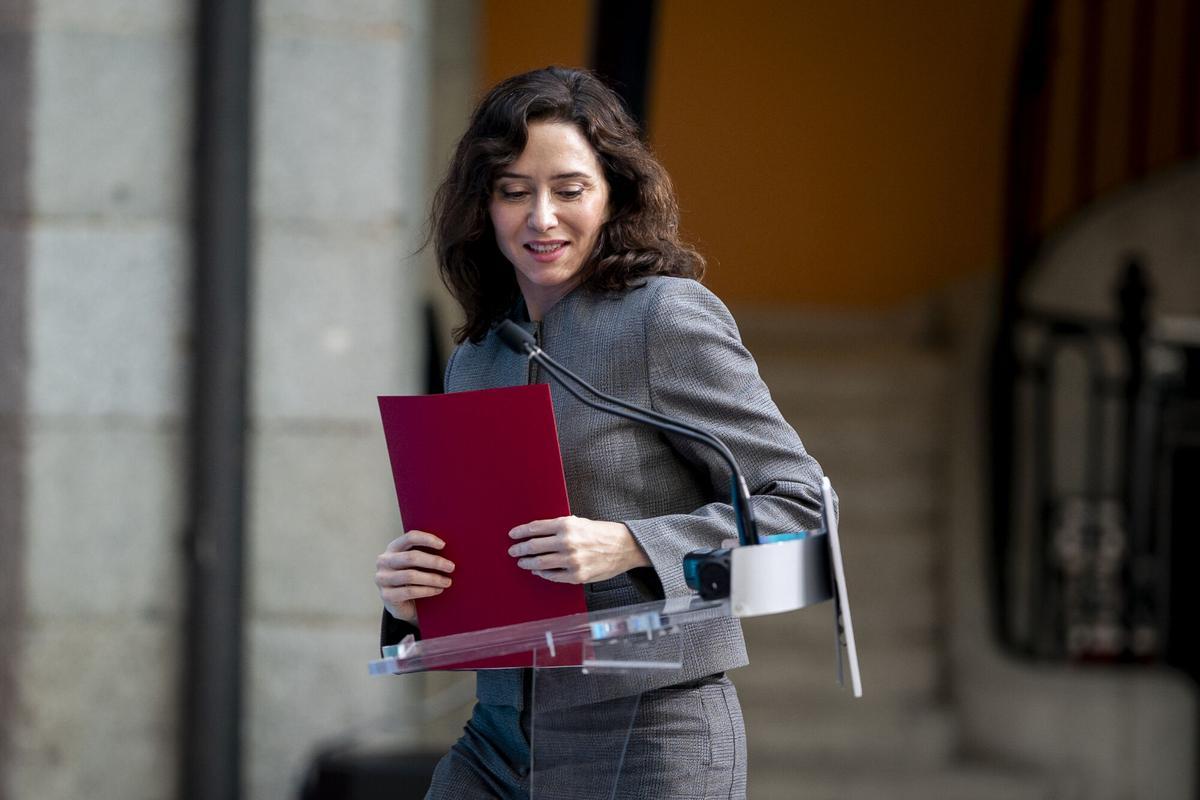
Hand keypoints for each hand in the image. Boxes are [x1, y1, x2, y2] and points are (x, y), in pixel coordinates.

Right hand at [375, 530, 454, 623]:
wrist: (402, 605)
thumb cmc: (414, 579)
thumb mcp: (417, 564)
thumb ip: (426, 554)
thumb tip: (449, 550)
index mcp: (393, 548)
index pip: (409, 537)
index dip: (427, 539)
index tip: (443, 545)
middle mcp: (384, 561)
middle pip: (411, 557)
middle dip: (434, 562)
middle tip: (451, 567)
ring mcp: (383, 579)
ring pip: (411, 576)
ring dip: (433, 578)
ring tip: (447, 581)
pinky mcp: (386, 596)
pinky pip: (410, 591)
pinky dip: (427, 590)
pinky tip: (438, 590)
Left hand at [508, 516, 649, 583]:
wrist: (625, 547)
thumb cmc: (602, 533)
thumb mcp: (579, 522)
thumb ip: (559, 527)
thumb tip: (536, 533)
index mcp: (567, 525)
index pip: (535, 528)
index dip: (520, 532)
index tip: (512, 535)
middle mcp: (567, 542)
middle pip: (533, 546)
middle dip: (520, 549)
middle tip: (513, 551)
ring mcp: (571, 561)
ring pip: (540, 563)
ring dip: (528, 563)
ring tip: (522, 562)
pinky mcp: (577, 575)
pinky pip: (553, 576)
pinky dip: (542, 574)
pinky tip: (538, 571)